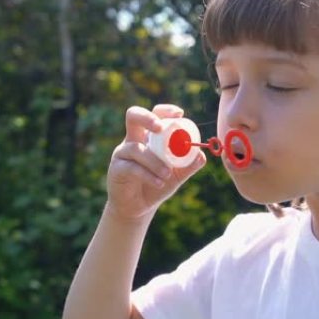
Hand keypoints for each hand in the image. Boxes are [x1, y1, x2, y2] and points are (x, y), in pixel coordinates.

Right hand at [106, 104, 205, 221]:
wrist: (140, 207)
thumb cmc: (157, 185)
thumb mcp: (177, 175)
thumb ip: (189, 165)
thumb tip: (201, 155)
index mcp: (149, 136)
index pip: (155, 114)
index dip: (165, 110)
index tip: (179, 114)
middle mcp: (133, 140)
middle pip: (133, 116)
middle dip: (147, 118)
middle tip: (159, 127)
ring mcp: (122, 153)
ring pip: (136, 148)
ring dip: (154, 161)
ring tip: (167, 174)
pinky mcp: (116, 169)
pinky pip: (132, 168)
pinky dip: (148, 175)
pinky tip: (159, 183)